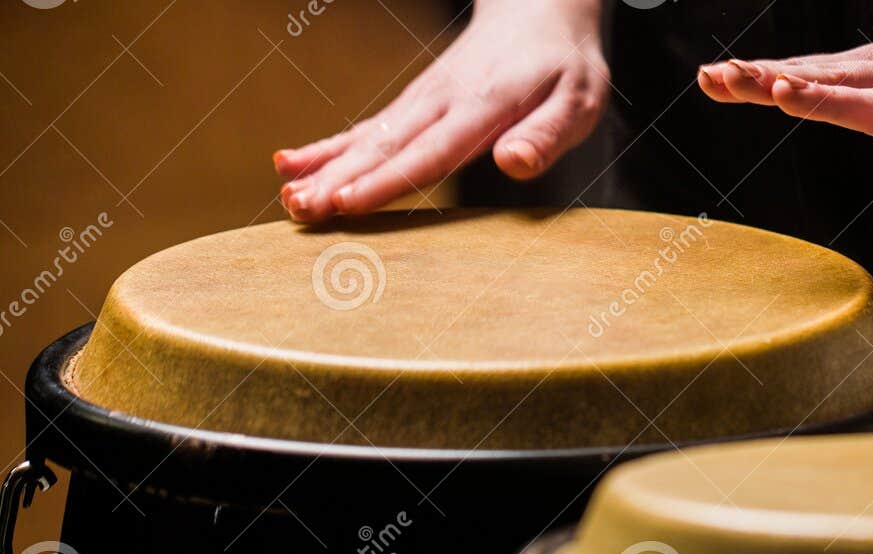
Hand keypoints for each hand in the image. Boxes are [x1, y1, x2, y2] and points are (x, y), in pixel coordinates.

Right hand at [273, 0, 607, 221]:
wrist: (539, 11)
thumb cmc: (565, 65)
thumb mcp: (578, 100)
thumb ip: (546, 135)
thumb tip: (514, 163)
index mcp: (484, 105)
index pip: (431, 150)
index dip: (389, 179)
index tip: (348, 201)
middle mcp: (443, 101)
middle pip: (386, 146)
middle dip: (341, 179)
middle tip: (300, 210)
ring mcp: (422, 100)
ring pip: (368, 137)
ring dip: (325, 168)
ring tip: (289, 197)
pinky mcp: (414, 103)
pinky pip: (367, 128)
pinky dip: (328, 147)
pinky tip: (290, 164)